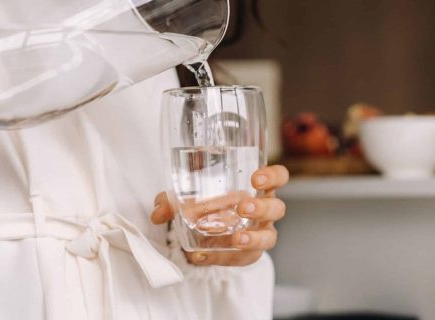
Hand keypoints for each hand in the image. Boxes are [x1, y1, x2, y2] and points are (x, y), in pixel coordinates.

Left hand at [151, 165, 289, 266]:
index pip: (278, 177)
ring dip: (253, 237)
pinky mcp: (248, 255)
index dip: (273, 176)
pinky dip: (222, 257)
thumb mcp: (191, 198)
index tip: (256, 177)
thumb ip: (172, 202)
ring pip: (268, 237)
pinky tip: (203, 255)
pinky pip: (242, 259)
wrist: (208, 233)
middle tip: (242, 208)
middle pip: (276, 208)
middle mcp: (264, 212)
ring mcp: (259, 235)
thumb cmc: (209, 206)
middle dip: (261, 208)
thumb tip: (157, 212)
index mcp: (256, 189)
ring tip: (236, 238)